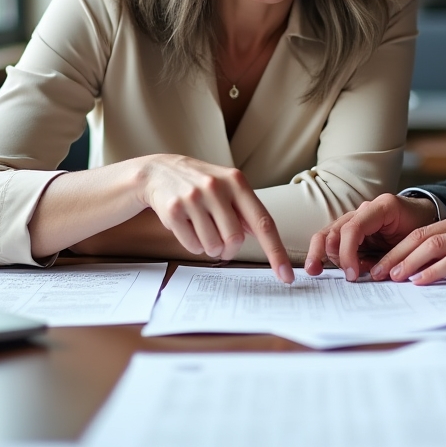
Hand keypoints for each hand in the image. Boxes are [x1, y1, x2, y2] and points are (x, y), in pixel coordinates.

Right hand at [138, 154, 293, 281]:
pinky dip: (194, 245)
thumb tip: (264, 236)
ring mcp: (194, 198)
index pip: (264, 223)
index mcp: (237, 182)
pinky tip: (188, 227)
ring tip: (202, 229)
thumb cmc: (201, 183)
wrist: (159, 171)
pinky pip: (192, 246)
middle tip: (221, 242)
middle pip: (235, 240)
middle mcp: (217, 188)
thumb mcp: (227, 185)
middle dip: (229, 249)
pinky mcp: (174, 210)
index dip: (276, 252)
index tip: (286, 275)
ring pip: (213, 246)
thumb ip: (246, 209)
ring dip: (210, 248)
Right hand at [304, 193, 436, 279]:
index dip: (348, 252)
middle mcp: (363, 210)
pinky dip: (327, 253)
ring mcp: (355, 218)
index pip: (353, 228)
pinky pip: (333, 239)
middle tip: (329, 273)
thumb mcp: (412, 240)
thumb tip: (373, 275)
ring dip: (322, 253)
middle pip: (335, 230)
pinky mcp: (352, 229)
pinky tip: (323, 266)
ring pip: (328, 233)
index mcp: (381, 208)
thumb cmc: (419, 226)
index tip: (352, 274)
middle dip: (330, 254)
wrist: (421, 215)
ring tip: (317, 270)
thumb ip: (394, 255)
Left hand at [372, 208, 445, 285]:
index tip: (380, 263)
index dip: (396, 247)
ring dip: (408, 262)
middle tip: (376, 273)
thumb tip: (432, 267)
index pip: (419, 231)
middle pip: (418, 236)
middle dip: (394, 255)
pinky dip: (434, 271)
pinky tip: (421, 281)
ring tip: (391, 277)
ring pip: (431, 245)